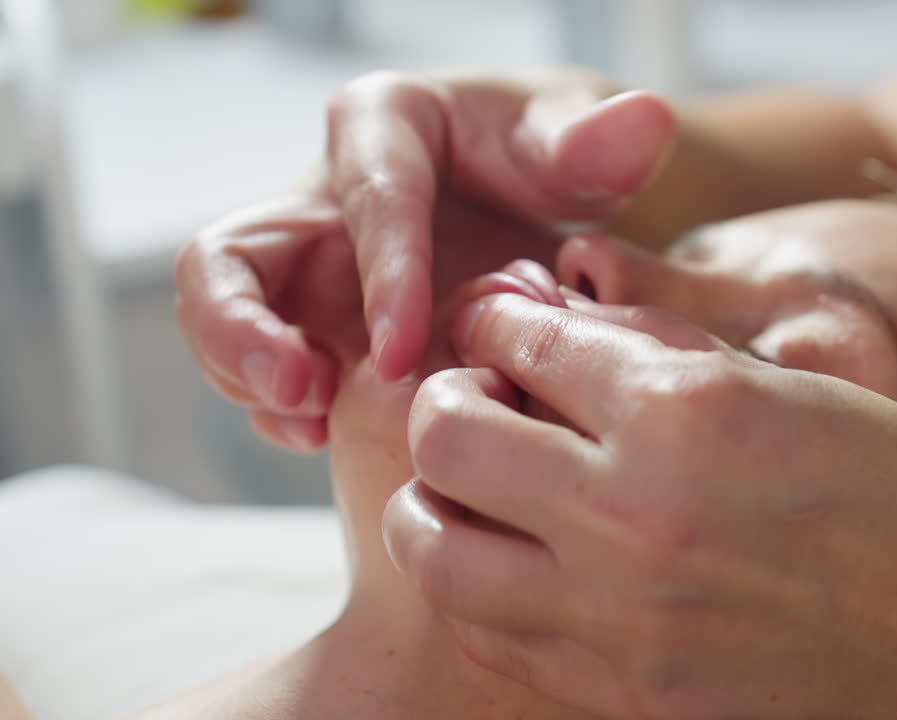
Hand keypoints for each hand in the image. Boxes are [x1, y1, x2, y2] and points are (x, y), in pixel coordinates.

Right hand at [175, 68, 675, 449]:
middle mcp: (323, 198)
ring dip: (251, 378)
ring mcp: (310, 269)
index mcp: (385, 127)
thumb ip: (602, 140)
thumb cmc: (556, 159)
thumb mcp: (581, 145)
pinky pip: (267, 369)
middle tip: (305, 392)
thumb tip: (641, 122)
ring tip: (311, 428)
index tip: (405, 351)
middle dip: (244, 329)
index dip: (381, 273)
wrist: (542, 204)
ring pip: (227, 319)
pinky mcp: (316, 326)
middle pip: (231, 257)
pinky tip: (322, 441)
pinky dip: (281, 408)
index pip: (367, 196)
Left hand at [382, 293, 896, 719]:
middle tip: (477, 400)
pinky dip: (476, 585)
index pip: (523, 341)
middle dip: (445, 401)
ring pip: (436, 551)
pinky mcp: (623, 694)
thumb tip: (560, 328)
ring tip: (478, 488)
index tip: (498, 326)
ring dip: (435, 502)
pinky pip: (489, 633)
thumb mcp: (793, 388)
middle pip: (448, 439)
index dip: (495, 320)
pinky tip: (516, 559)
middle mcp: (636, 514)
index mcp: (688, 411)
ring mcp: (621, 618)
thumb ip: (663, 355)